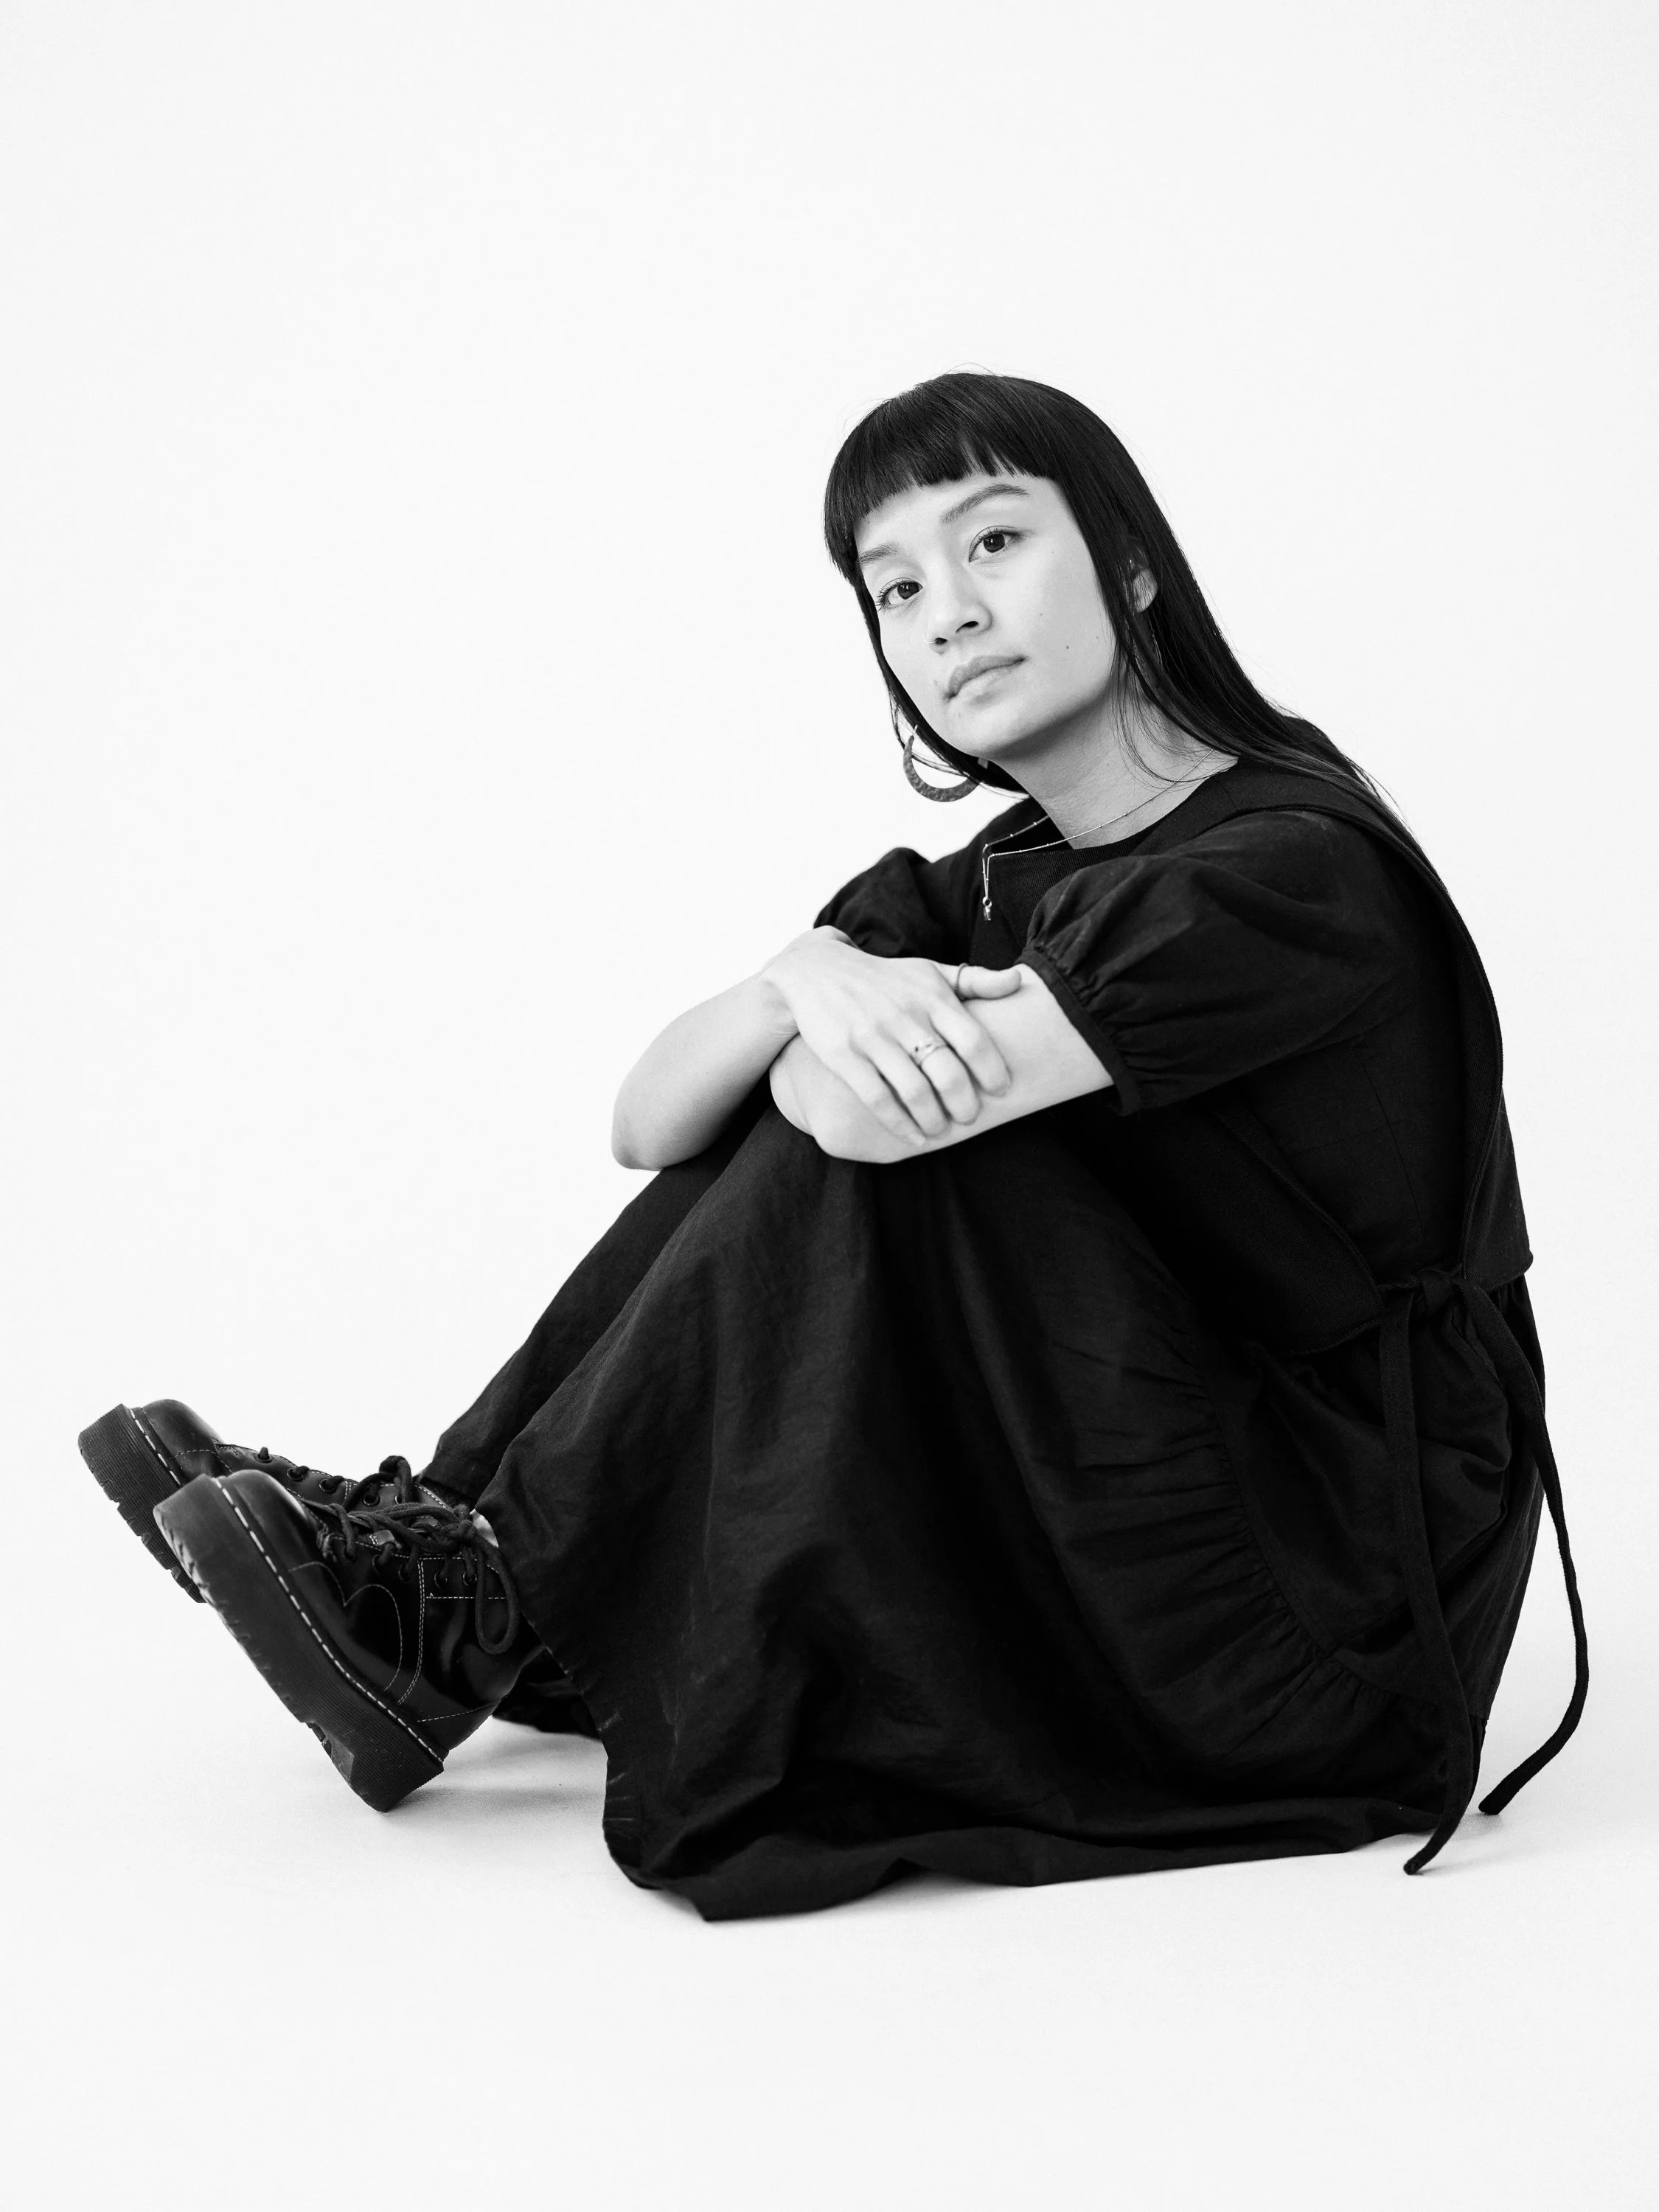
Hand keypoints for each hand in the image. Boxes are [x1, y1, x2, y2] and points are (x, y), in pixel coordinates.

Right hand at [760, 930, 1023, 1146]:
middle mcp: (904, 1016)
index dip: (992, 1071)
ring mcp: (872, 1037)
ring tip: (940, 1130)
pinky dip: (899, 1124)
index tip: (1001, 1091)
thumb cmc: (885, 978)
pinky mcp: (844, 1056)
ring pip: (914, 1091)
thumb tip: (1019, 983)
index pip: (974, 1040)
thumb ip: (975, 980)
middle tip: (971, 1118)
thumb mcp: (929, 971)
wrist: (815, 972)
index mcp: (931, 996)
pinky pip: (877, 1099)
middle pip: (947, 1072)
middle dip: (965, 1104)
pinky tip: (913, 1137)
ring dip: (933, 1120)